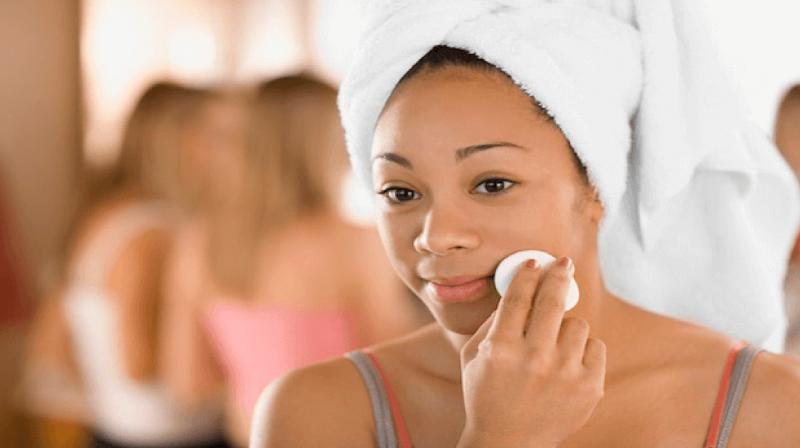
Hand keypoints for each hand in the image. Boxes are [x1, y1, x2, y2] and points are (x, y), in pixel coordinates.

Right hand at [458, 258, 605, 447]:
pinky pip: (594, 346)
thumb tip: (517, 286)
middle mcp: (534, 359)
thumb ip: (491, 321)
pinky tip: (566, 363)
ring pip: (576, 324)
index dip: (527, 274)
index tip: (535, 262)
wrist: (509, 442)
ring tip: (552, 346)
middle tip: (563, 263)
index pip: (517, 298)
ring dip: (565, 327)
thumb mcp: (473, 357)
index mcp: (500, 350)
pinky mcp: (588, 387)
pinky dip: (582, 349)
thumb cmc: (486, 394)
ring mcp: (564, 374)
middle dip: (558, 275)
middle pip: (553, 301)